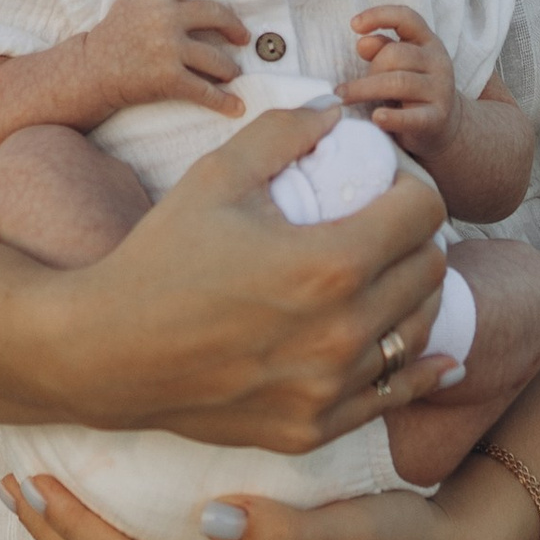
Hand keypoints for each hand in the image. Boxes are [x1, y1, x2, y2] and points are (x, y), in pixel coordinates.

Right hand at [50, 102, 457, 451]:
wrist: (106, 351)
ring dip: (417, 296)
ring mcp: (331, 387)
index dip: (415, 188)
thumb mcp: (218, 176)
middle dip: (418, 237)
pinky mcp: (315, 427)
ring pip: (421, 331)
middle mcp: (343, 330)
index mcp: (329, 264)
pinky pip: (394, 396)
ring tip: (390, 276)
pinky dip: (417, 370)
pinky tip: (432, 355)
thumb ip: (284, 133)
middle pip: (431, 270)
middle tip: (388, 225)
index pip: (424, 213)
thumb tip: (335, 112)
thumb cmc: (159, 256)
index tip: (391, 185)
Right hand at [71, 0, 249, 121]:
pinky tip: (236, 107)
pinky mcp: (168, 79)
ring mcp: (168, 49)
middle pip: (216, 15)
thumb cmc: (111, 34)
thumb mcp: (127, 0)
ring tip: (231, 74)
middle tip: (242, 38)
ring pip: (216, 57)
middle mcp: (165, 19)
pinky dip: (223, 101)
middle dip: (234, 27)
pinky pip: (205, 90)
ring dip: (229, 69)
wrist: (88, 73)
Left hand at [342, 6, 456, 159]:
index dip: (380, 16)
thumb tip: (362, 42)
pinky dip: (392, 117)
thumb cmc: (412, 89)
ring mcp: (440, 91)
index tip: (354, 25)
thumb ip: (382, 50)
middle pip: (396, 54)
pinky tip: (376, 117)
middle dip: (370, 67)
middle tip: (350, 86)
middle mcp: (438, 62)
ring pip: (399, 82)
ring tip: (343, 98)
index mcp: (428, 42)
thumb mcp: (399, 65)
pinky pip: (412, 117)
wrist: (445, 125)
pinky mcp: (436, 119)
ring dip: (365, 89)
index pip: (406, 18)